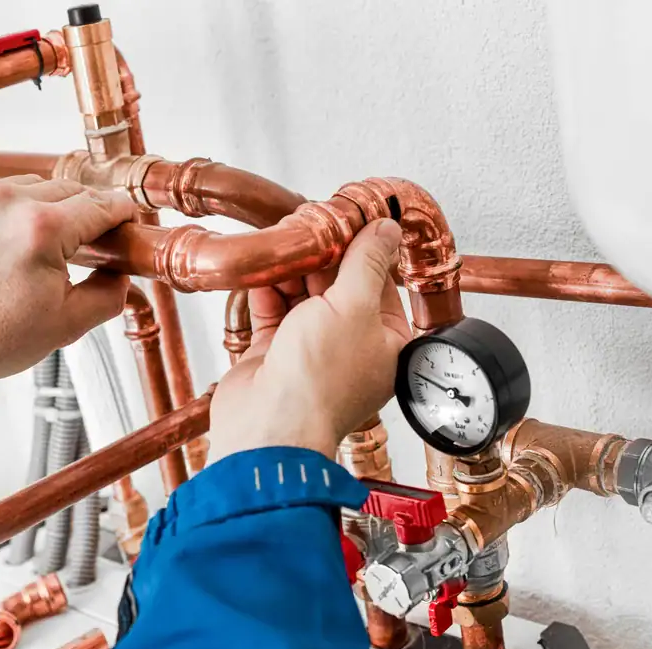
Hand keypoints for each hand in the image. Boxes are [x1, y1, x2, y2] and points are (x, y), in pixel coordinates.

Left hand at [0, 176, 133, 420]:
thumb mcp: (68, 324)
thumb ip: (110, 293)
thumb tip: (123, 275)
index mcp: (43, 228)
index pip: (102, 204)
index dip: (123, 215)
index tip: (128, 224)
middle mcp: (7, 201)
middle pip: (70, 190)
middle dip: (86, 215)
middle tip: (90, 247)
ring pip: (34, 187)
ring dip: (48, 210)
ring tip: (44, 249)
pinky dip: (10, 213)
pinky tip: (9, 245)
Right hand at [210, 219, 411, 460]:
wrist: (267, 425)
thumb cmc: (317, 382)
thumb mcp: (354, 306)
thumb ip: (367, 263)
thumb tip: (387, 229)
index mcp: (384, 343)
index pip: (379, 284)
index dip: (363, 250)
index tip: (347, 220)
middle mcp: (349, 348)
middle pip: (339, 287)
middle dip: (323, 257)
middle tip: (309, 223)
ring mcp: (310, 351)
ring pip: (303, 297)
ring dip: (293, 269)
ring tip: (284, 240)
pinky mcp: (274, 355)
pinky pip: (273, 312)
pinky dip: (268, 290)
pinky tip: (264, 268)